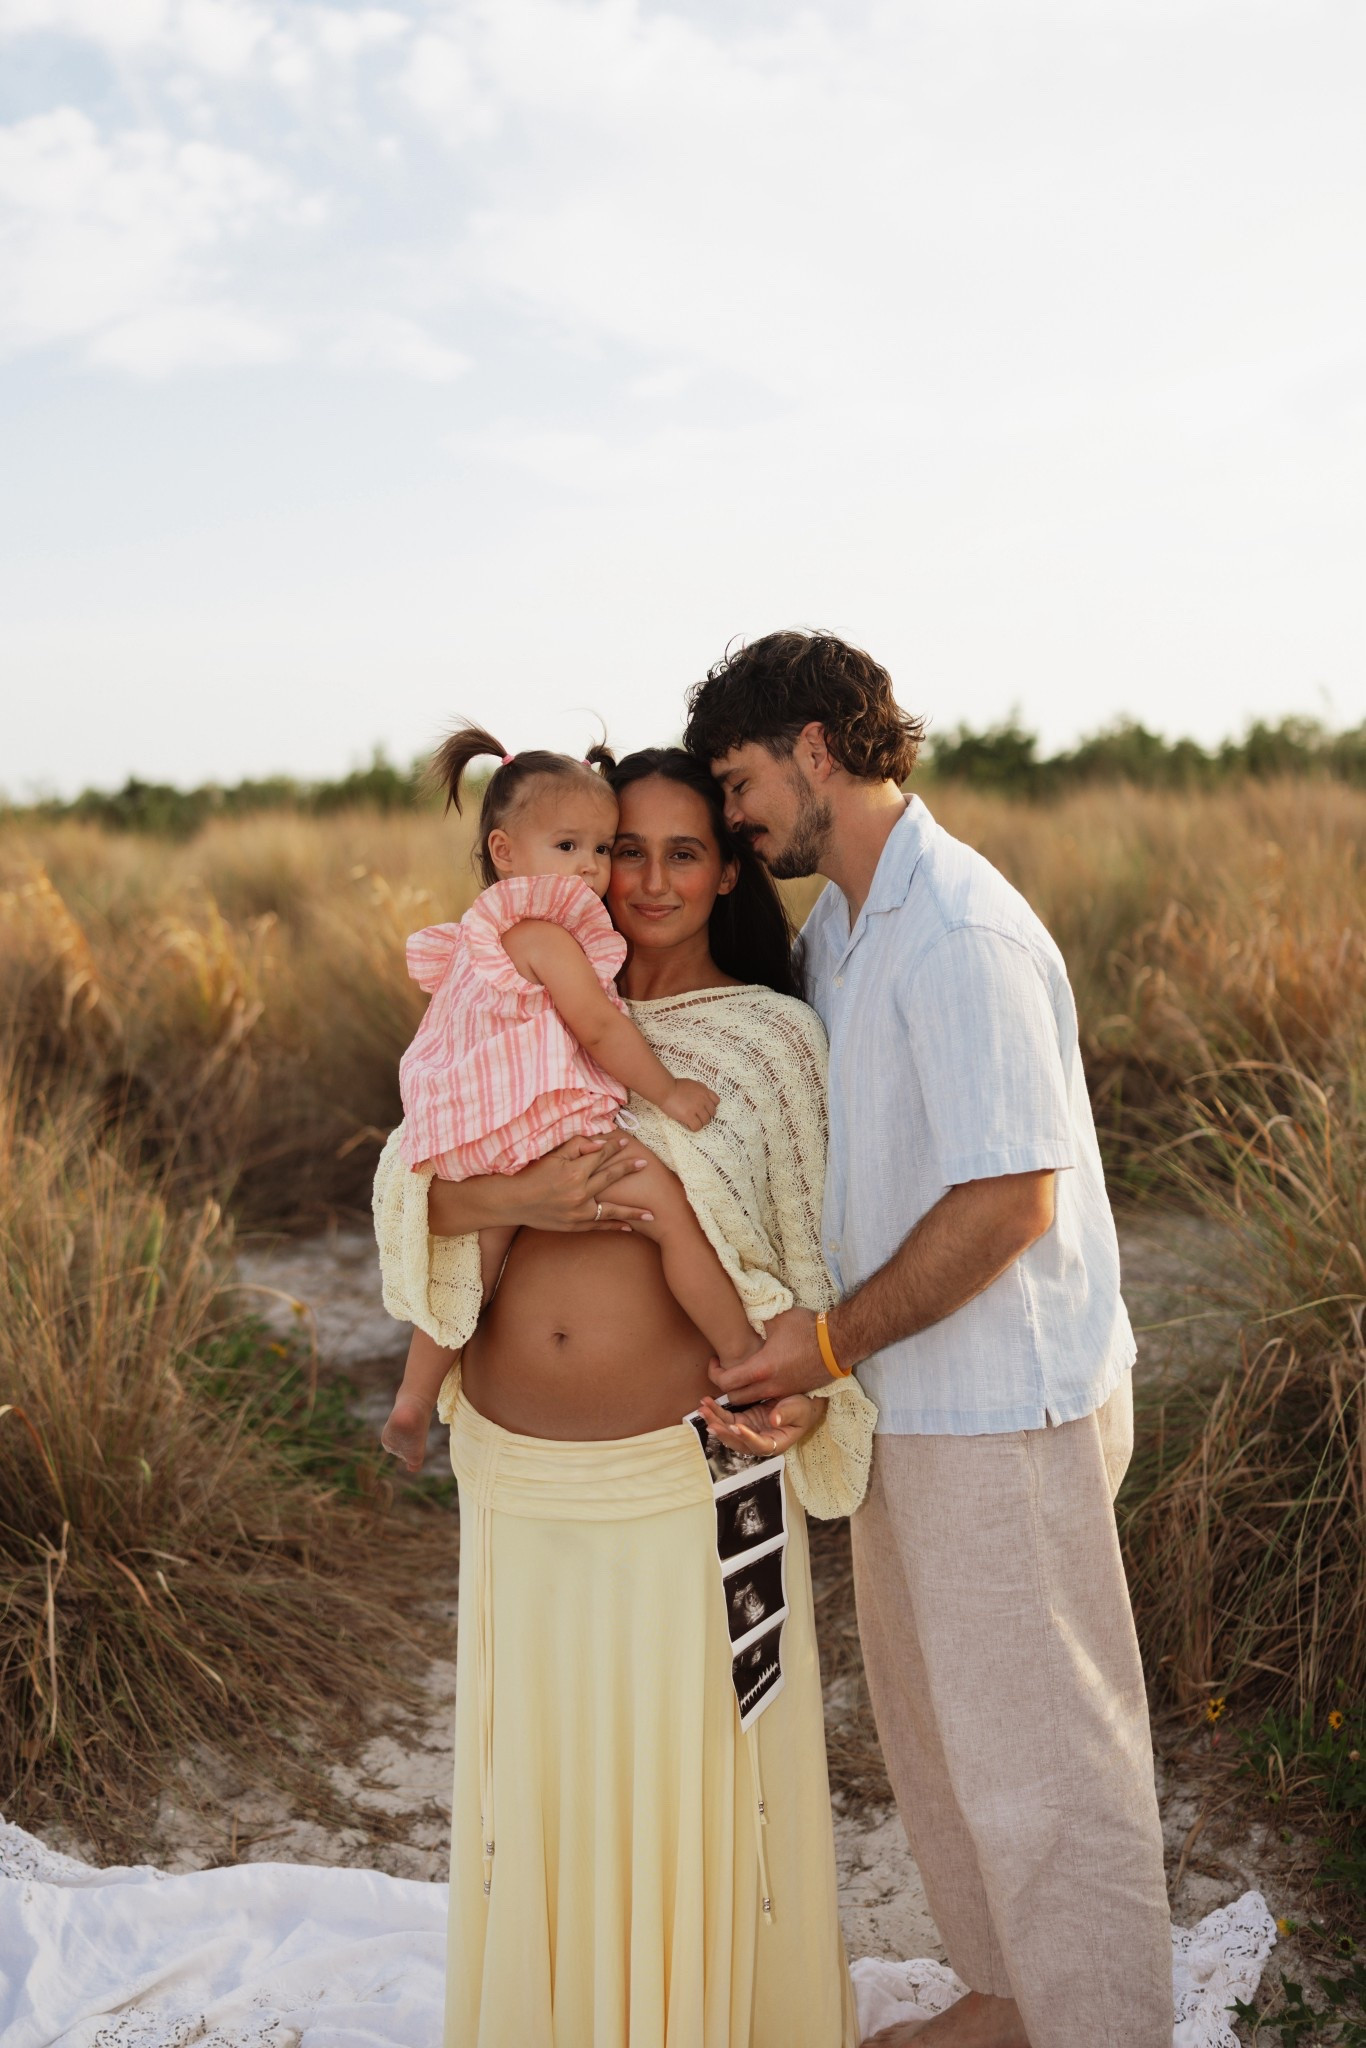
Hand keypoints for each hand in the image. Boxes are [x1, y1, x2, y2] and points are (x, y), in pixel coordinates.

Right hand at [427, 1135, 651, 1236]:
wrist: (511, 1202)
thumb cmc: (528, 1174)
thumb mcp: (551, 1155)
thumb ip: (576, 1147)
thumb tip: (600, 1144)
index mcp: (574, 1172)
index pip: (599, 1156)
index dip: (613, 1148)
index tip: (625, 1142)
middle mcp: (579, 1193)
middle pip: (610, 1178)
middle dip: (628, 1169)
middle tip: (645, 1163)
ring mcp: (577, 1212)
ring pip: (610, 1209)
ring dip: (632, 1210)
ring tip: (651, 1213)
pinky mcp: (573, 1226)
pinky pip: (598, 1226)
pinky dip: (614, 1226)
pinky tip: (629, 1228)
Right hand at [660, 1078, 719, 1130]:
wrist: (665, 1090)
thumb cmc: (675, 1085)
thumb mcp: (692, 1083)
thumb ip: (701, 1088)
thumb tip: (705, 1092)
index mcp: (704, 1091)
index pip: (716, 1101)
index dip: (711, 1106)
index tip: (705, 1108)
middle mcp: (703, 1100)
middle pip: (712, 1113)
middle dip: (706, 1115)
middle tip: (699, 1116)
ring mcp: (696, 1108)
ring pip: (706, 1121)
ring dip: (701, 1122)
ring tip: (694, 1122)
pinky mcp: (689, 1116)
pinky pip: (697, 1127)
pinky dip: (694, 1128)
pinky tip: (690, 1126)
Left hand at [697, 1394, 823, 1457]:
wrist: (800, 1402)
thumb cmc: (803, 1408)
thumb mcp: (800, 1410)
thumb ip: (787, 1413)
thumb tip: (773, 1420)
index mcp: (777, 1444)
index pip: (760, 1446)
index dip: (748, 1438)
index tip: (737, 1427)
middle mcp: (760, 1442)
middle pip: (738, 1443)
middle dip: (723, 1432)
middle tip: (710, 1421)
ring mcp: (750, 1432)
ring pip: (729, 1432)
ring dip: (715, 1421)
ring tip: (702, 1409)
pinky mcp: (743, 1421)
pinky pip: (727, 1420)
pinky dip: (716, 1412)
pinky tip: (706, 1403)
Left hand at [708, 1305, 827, 1403]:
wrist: (838, 1343)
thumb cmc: (807, 1329)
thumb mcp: (776, 1318)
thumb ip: (755, 1320)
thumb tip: (740, 1314)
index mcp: (761, 1369)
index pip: (725, 1382)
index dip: (714, 1373)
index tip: (716, 1361)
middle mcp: (769, 1386)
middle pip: (735, 1399)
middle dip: (726, 1387)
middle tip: (726, 1369)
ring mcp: (783, 1392)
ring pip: (752, 1401)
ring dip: (743, 1391)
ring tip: (742, 1374)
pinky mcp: (794, 1393)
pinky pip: (769, 1398)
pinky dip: (760, 1392)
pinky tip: (763, 1376)